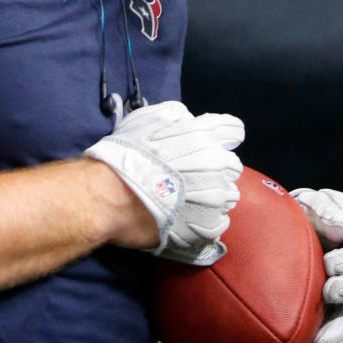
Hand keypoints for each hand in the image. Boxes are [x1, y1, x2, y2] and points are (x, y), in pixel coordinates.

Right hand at [84, 101, 244, 264]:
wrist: (108, 194)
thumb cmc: (124, 154)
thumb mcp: (149, 119)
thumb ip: (177, 117)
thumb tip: (190, 121)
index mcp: (204, 134)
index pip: (234, 131)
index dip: (225, 138)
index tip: (214, 146)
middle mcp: (216, 163)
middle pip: (232, 166)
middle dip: (216, 170)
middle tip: (192, 179)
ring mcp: (215, 196)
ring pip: (228, 196)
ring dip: (213, 197)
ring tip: (188, 202)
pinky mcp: (207, 224)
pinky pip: (220, 223)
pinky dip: (208, 223)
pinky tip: (189, 219)